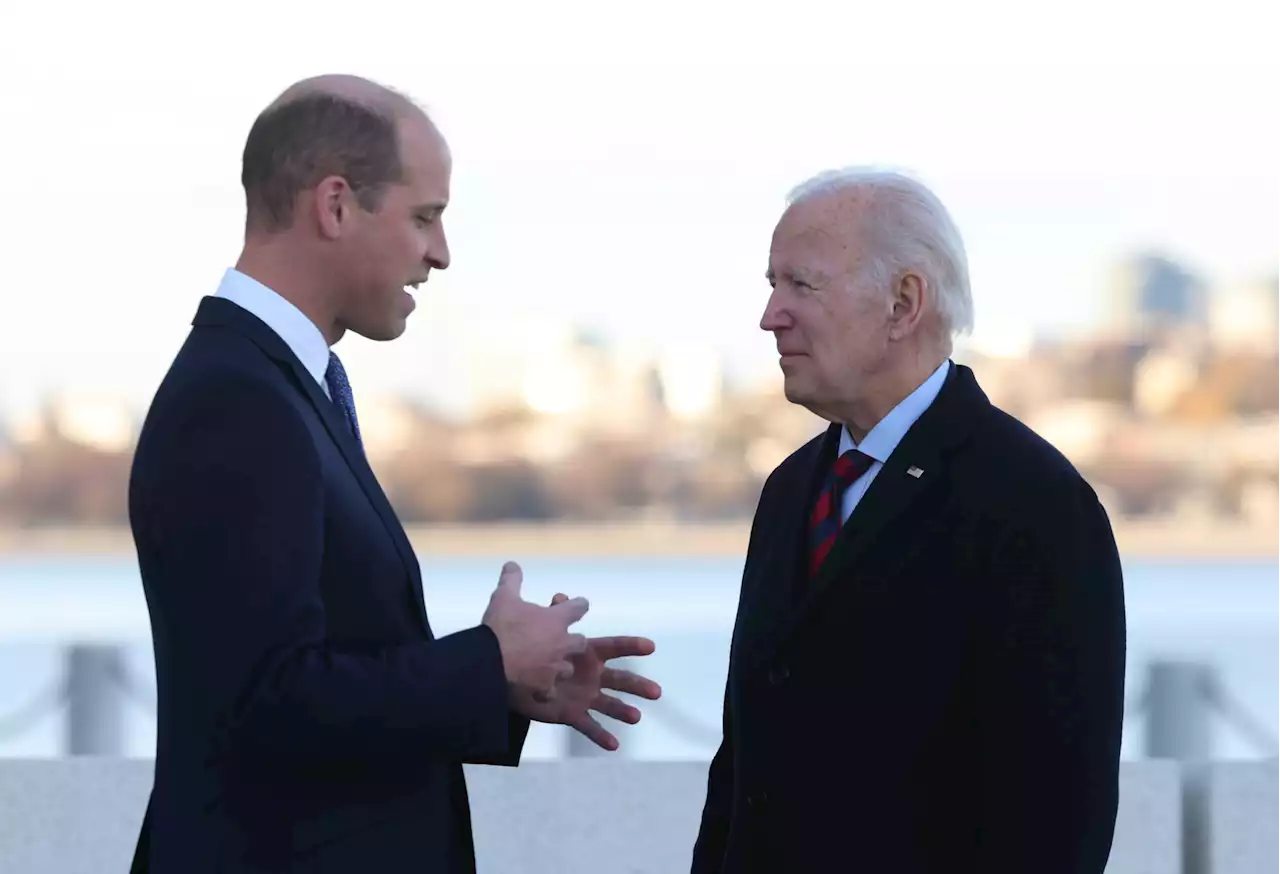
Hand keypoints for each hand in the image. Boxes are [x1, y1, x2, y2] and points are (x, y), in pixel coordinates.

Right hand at [481, 561, 589, 699]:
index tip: (578, 605)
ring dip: (559, 666)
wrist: (491, 662)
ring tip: (546, 667)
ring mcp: (555, 667)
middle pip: (579, 641)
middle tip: (557, 640)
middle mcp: (562, 643)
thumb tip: (512, 564)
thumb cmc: (501, 627)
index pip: (579, 608)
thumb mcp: (503, 597)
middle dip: (571, 641)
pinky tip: (536, 690)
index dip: (578, 605)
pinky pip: (550, 690)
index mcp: (556, 619)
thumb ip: (511, 580)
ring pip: (567, 668)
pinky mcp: (546, 687)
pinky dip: (545, 690)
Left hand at [510, 592, 662, 750]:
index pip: (614, 647)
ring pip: (609, 704)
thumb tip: (560, 596)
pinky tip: (614, 745)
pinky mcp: (570, 714)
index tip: (650, 646)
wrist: (509, 674)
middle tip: (657, 692)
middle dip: (638, 685)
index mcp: (587, 654)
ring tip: (636, 717)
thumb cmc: (528, 648)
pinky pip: (588, 726)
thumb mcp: (542, 626)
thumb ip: (554, 613)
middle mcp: (591, 675)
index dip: (631, 646)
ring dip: (624, 711)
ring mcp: (583, 695)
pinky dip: (601, 735)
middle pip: (620, 679)